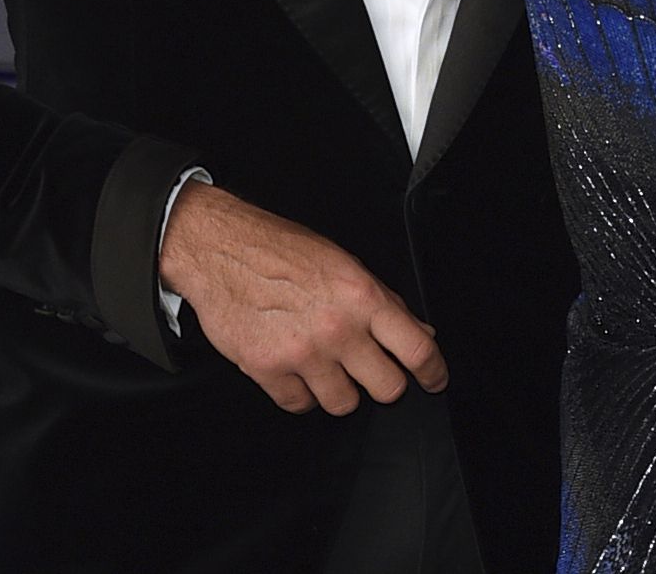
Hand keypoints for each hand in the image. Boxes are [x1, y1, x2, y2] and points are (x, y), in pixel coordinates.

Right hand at [158, 182, 447, 415]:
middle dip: (383, 382)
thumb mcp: (344, 264)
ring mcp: (303, 353)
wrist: (221, 250)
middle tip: (370, 370)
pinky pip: (300, 406)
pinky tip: (295, 369)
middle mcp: (337, 328)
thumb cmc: (282, 251)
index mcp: (362, 295)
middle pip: (387, 388)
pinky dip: (301, 394)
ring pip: (344, 404)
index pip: (416, 348)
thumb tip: (420, 331)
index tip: (434, 380)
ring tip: (325, 364)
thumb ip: (383, 301)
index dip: (433, 371)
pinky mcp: (268, 370)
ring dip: (339, 389)